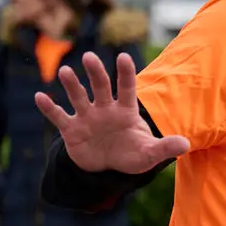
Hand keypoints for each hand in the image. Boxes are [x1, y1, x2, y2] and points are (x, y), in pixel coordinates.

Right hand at [34, 52, 188, 173]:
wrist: (107, 168)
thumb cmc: (131, 154)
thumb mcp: (149, 154)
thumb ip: (165, 147)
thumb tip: (186, 144)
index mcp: (125, 111)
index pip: (127, 88)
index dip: (125, 74)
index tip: (123, 57)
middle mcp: (105, 109)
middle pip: (101, 87)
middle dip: (96, 73)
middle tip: (89, 57)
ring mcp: (87, 117)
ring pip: (78, 97)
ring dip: (72, 85)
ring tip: (64, 71)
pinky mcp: (71, 130)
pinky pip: (59, 117)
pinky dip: (49, 108)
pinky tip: (39, 96)